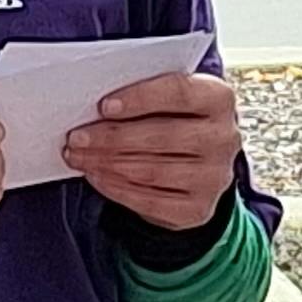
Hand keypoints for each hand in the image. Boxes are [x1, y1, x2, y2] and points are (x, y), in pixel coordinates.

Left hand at [56, 70, 241, 234]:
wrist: (198, 166)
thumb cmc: (174, 121)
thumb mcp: (168, 100)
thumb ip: (142, 96)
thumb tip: (94, 105)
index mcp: (219, 98)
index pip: (179, 92)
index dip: (140, 98)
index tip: (104, 106)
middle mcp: (224, 138)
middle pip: (162, 135)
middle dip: (112, 137)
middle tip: (77, 136)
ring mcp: (214, 177)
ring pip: (152, 170)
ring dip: (107, 163)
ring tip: (79, 156)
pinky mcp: (198, 209)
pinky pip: (150, 201)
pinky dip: (116, 188)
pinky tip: (96, 176)